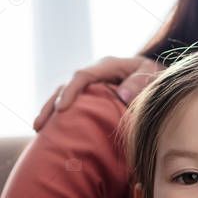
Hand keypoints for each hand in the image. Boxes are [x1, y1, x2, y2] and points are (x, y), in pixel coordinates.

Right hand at [33, 55, 161, 130]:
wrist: (159, 77)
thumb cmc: (157, 77)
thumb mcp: (154, 75)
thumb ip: (141, 82)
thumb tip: (123, 95)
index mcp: (108, 65)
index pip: (83, 76)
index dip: (70, 91)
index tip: (62, 109)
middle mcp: (96, 73)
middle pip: (67, 86)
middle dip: (52, 104)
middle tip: (40, 125)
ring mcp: (92, 85)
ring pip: (64, 95)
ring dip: (50, 111)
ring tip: (38, 130)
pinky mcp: (92, 96)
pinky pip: (73, 104)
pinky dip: (61, 116)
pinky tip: (52, 131)